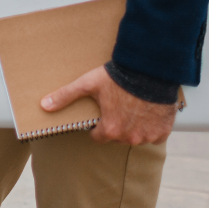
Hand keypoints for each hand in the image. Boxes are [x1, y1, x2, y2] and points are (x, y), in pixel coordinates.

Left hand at [41, 65, 176, 144]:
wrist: (149, 69)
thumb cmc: (117, 77)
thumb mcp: (88, 84)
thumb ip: (66, 96)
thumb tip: (44, 105)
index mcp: (110, 130)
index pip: (98, 137)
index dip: (97, 125)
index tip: (100, 112)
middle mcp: (129, 138)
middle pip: (117, 137)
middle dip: (115, 125)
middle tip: (116, 105)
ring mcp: (148, 136)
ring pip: (136, 136)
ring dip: (133, 126)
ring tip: (131, 105)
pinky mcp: (164, 131)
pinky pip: (154, 135)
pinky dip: (151, 126)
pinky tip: (147, 110)